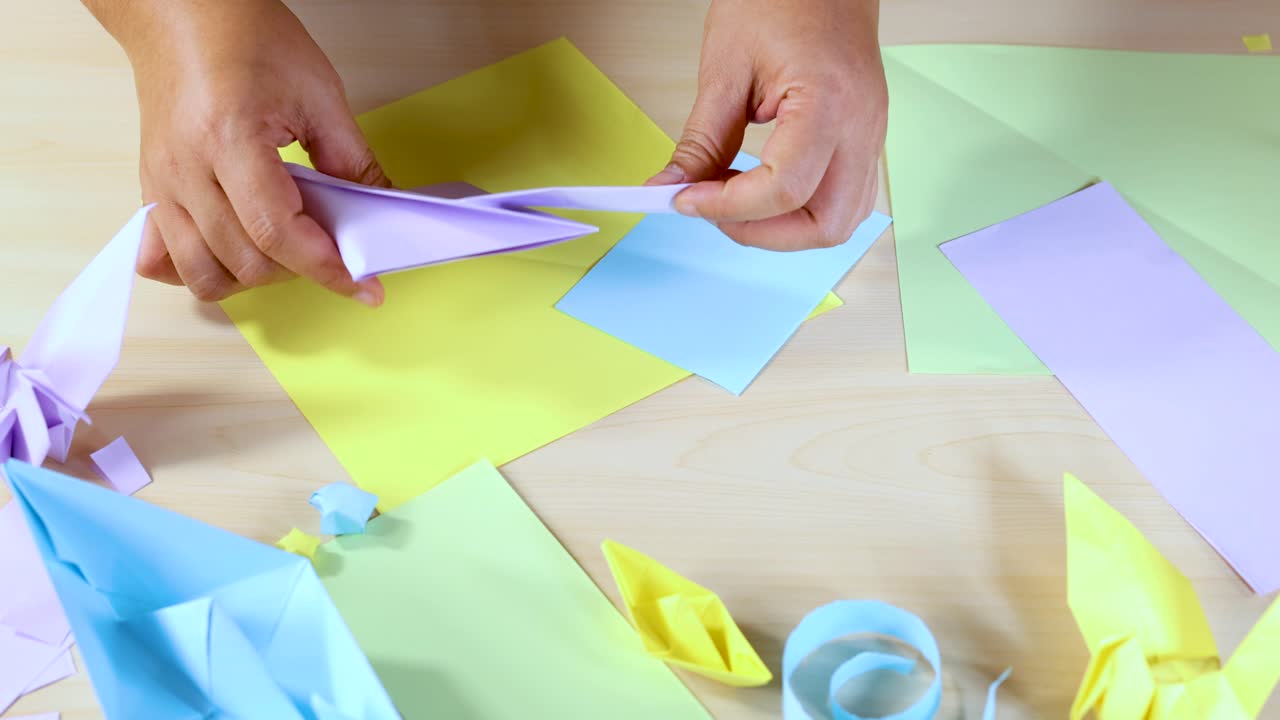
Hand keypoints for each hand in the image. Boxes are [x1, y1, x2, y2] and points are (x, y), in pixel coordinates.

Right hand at [85, 0, 387, 303]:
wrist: (183, 12)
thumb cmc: (243, 38)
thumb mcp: (318, 94)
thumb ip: (351, 161)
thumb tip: (379, 212)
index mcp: (228, 140)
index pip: (277, 233)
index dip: (327, 267)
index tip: (363, 285)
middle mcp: (185, 171)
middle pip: (246, 261)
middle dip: (301, 271)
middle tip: (334, 254)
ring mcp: (162, 186)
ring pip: (203, 274)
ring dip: (255, 279)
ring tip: (288, 253)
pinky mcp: (152, 191)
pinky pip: (161, 259)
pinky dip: (200, 272)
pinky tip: (234, 255)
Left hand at [648, 0, 886, 250]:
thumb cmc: (783, 0)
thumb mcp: (726, 68)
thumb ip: (701, 139)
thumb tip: (672, 186)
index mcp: (829, 103)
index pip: (783, 189)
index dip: (727, 207)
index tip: (685, 200)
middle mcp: (862, 128)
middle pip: (825, 224)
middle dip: (762, 232)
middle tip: (713, 211)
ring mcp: (872, 137)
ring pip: (841, 222)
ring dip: (786, 229)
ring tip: (738, 202)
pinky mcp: (867, 140)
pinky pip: (847, 199)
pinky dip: (804, 210)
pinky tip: (765, 190)